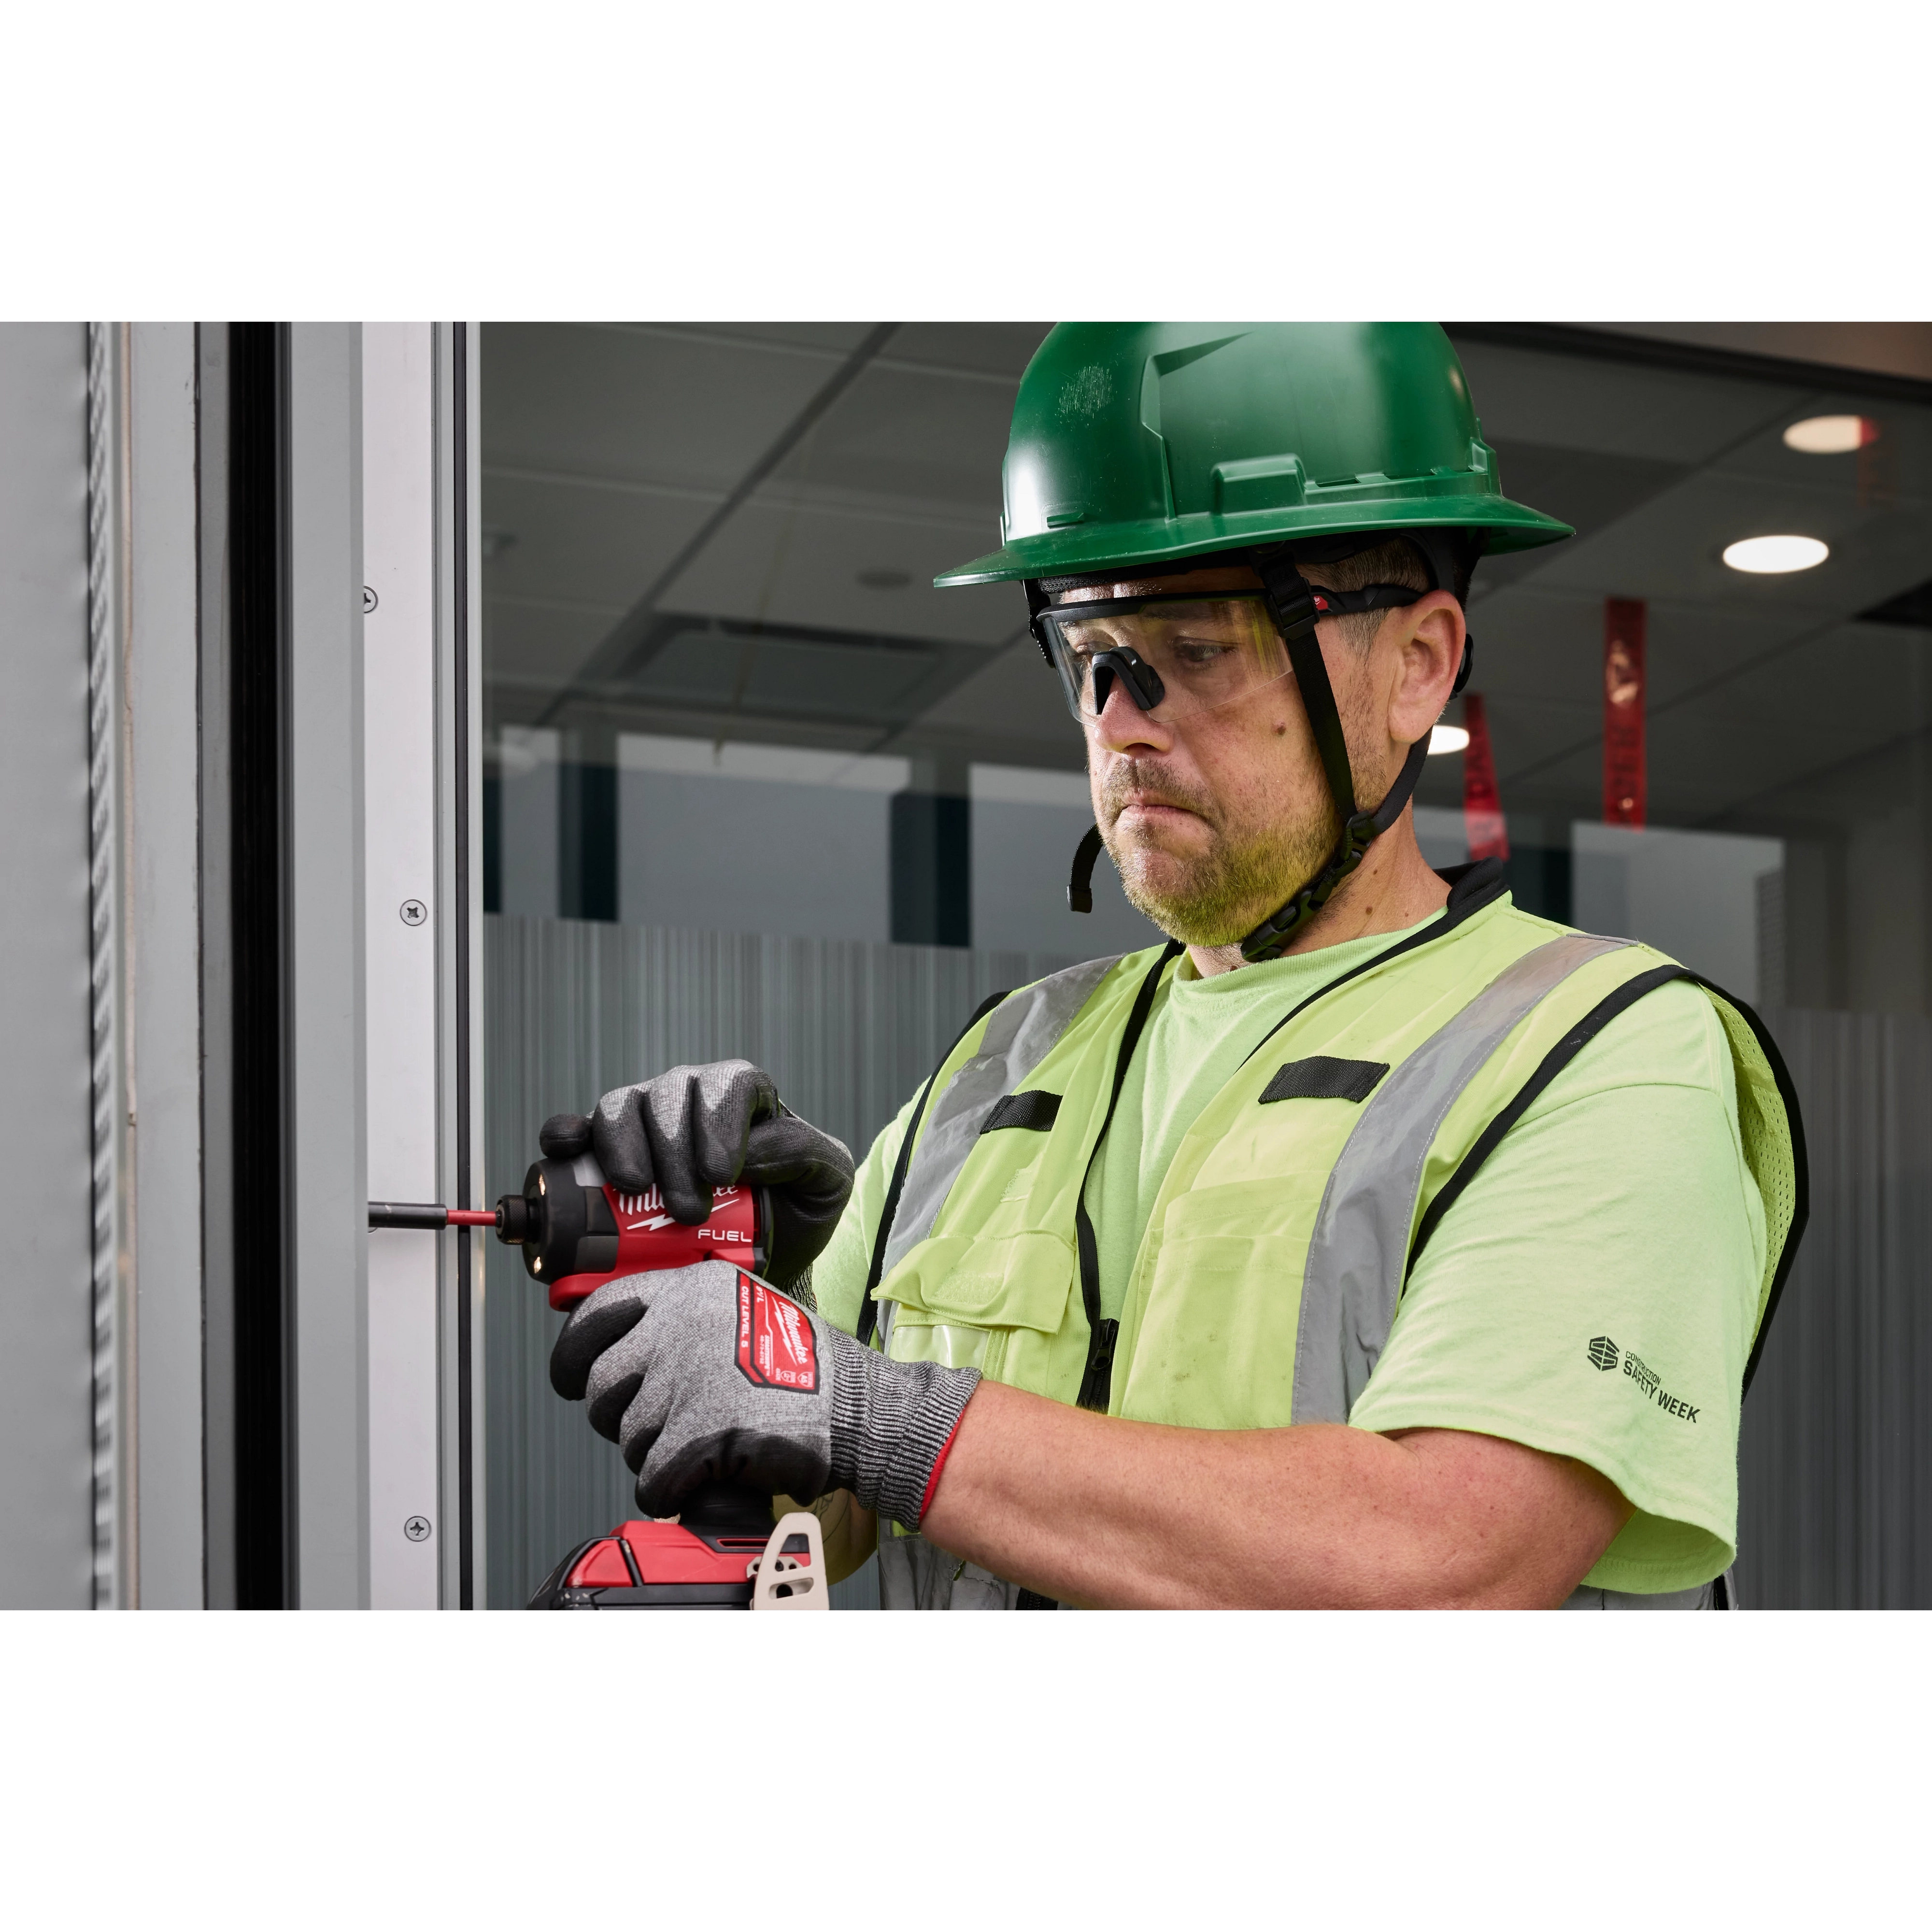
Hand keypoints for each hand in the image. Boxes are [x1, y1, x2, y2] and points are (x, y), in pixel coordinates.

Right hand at [538, 1061, 853, 1291]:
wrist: (756, 1261)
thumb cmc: (795, 1214)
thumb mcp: (825, 1183)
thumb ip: (804, 1153)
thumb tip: (749, 1153)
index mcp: (744, 1097)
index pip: (731, 1082)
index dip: (720, 1121)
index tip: (721, 1175)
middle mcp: (691, 1097)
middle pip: (670, 1093)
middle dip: (674, 1151)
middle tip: (686, 1210)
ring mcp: (644, 1120)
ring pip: (622, 1105)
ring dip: (624, 1145)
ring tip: (637, 1191)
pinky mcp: (606, 1151)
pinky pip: (577, 1128)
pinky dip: (566, 1134)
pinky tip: (565, 1149)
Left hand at [548, 1260, 979, 1526]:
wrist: (858, 1406)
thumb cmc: (806, 1366)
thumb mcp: (742, 1306)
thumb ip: (684, 1315)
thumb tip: (623, 1345)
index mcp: (689, 1290)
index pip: (597, 1314)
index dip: (574, 1353)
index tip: (572, 1377)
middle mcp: (680, 1326)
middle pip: (602, 1382)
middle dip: (617, 1414)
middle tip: (653, 1424)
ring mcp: (687, 1378)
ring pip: (626, 1434)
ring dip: (652, 1452)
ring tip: (695, 1446)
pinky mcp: (699, 1432)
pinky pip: (651, 1477)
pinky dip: (666, 1489)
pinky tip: (695, 1480)